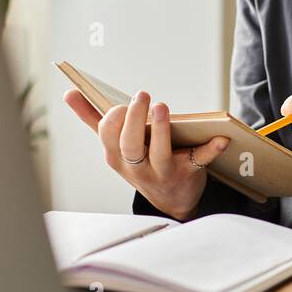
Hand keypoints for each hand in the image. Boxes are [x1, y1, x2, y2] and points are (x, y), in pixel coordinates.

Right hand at [63, 88, 230, 221]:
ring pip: (159, 154)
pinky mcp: (188, 174)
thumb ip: (93, 119)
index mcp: (117, 156)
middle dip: (134, 120)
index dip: (114, 119)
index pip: (108, 136)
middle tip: (142, 96)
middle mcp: (137, 168)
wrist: (172, 199)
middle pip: (130, 146)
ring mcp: (162, 172)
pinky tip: (221, 139)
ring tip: (162, 107)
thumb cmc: (141, 163)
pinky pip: (199, 162)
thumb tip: (69, 92)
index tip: (122, 104)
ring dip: (162, 130)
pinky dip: (211, 150)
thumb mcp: (116, 146)